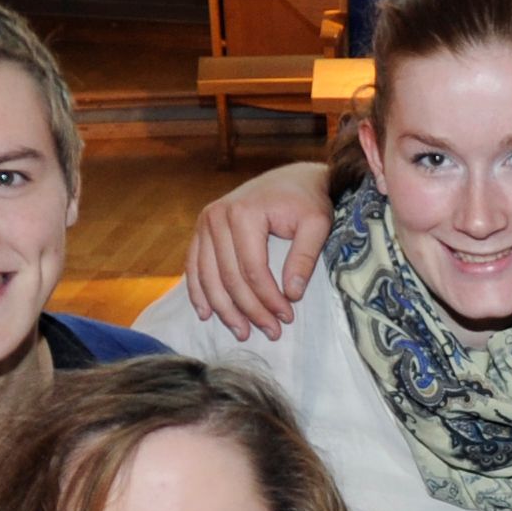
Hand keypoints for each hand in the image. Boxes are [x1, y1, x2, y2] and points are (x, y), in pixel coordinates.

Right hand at [185, 161, 335, 337]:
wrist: (293, 178)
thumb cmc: (307, 200)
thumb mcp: (317, 223)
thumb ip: (305, 257)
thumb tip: (292, 294)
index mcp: (244, 213)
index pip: (253, 270)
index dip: (268, 299)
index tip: (287, 318)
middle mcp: (218, 216)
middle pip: (230, 277)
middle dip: (250, 310)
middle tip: (270, 332)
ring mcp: (205, 222)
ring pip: (209, 277)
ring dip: (224, 309)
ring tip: (242, 331)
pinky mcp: (202, 229)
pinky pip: (194, 265)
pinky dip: (199, 291)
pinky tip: (206, 313)